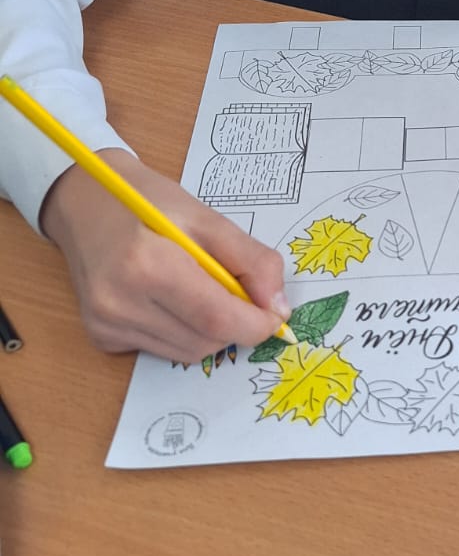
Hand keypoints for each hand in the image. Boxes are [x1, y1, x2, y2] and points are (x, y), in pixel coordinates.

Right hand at [41, 151, 289, 360]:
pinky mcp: (101, 336)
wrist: (83, 202)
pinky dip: (181, 332)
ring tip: (196, 288)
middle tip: (233, 290)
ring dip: (208, 330)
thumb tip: (278, 308)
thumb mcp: (206, 218)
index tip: (273, 315)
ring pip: (188, 353)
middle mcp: (120, 302)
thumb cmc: (147, 202)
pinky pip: (163, 350)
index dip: (255, 324)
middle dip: (233, 324)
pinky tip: (166, 298)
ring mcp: (106, 324)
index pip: (217, 319)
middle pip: (206, 341)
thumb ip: (251, 261)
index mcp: (148, 265)